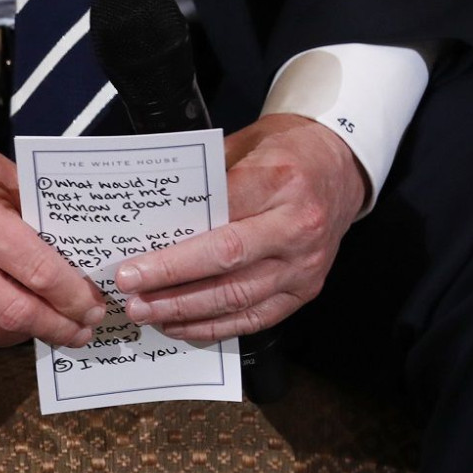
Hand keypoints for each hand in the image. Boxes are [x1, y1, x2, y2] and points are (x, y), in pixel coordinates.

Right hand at [0, 87, 104, 349]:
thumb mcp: (7, 174)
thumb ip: (40, 221)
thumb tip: (80, 267)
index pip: (36, 271)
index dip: (72, 298)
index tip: (93, 308)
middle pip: (12, 314)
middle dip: (56, 328)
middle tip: (81, 331)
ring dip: (20, 336)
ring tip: (44, 325)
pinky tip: (1, 319)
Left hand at [115, 114, 367, 340]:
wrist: (341, 168)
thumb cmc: (285, 152)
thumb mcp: (243, 146)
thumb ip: (204, 182)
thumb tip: (153, 222)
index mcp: (280, 181)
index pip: (216, 221)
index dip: (172, 251)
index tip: (133, 265)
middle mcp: (298, 227)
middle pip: (226, 264)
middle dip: (172, 285)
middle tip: (131, 296)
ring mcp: (305, 265)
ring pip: (238, 297)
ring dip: (187, 311)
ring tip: (148, 313)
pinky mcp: (305, 290)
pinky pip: (256, 318)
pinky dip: (216, 326)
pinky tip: (182, 326)